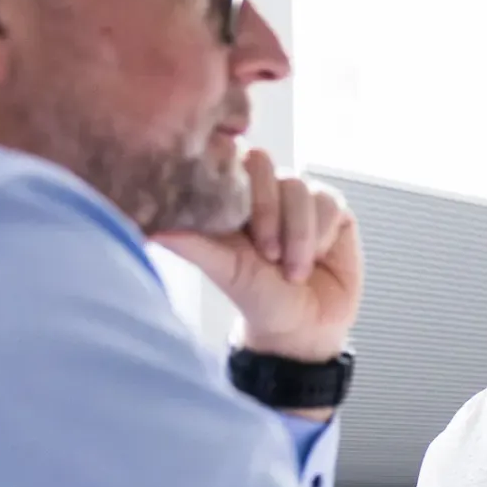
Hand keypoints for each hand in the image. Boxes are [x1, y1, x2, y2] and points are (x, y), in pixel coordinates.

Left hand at [154, 149, 362, 363]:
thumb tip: (153, 229)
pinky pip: (329, 203)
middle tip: (268, 255)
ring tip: (292, 270)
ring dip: (298, 234)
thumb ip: (195, 245)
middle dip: (268, 212)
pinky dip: (320, 236)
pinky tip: (316, 260)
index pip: (231, 159)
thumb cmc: (261, 300)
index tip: (240, 220)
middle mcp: (267, 192)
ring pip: (300, 188)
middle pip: (265, 165)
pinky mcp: (333, 210)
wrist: (304, 328)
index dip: (236, 179)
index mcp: (234, 200)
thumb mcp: (227, 271)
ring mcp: (301, 199)